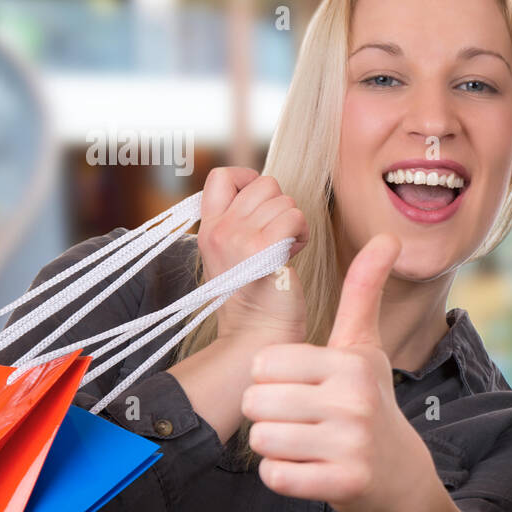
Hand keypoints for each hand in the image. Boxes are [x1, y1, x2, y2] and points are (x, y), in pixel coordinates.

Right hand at [199, 166, 308, 344]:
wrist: (258, 336)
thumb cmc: (256, 296)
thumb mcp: (234, 252)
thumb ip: (240, 221)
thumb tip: (265, 192)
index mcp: (208, 228)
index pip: (222, 175)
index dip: (249, 179)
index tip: (263, 207)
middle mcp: (218, 230)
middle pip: (264, 183)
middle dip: (281, 207)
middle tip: (277, 238)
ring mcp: (238, 240)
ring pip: (285, 200)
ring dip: (294, 223)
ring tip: (285, 250)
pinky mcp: (263, 252)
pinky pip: (294, 218)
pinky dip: (303, 234)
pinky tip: (294, 254)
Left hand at [242, 233, 437, 511]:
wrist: (399, 472)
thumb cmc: (370, 399)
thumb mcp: (365, 345)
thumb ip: (363, 291)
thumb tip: (387, 236)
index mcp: (351, 363)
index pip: (264, 362)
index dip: (272, 377)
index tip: (302, 386)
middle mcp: (354, 401)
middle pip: (256, 401)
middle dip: (268, 413)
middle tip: (301, 418)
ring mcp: (350, 445)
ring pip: (262, 439)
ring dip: (274, 445)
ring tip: (306, 441)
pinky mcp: (343, 484)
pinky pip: (275, 476)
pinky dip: (283, 474)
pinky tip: (310, 467)